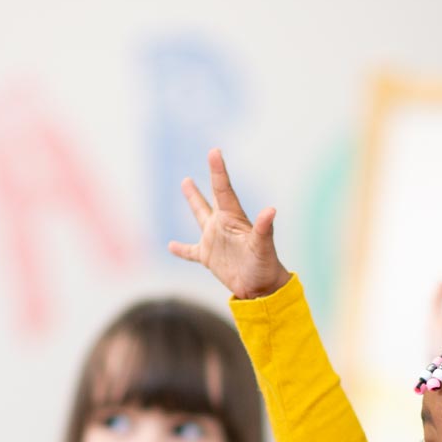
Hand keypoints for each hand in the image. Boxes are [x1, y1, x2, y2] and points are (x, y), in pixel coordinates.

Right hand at [168, 149, 290, 299]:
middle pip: (213, 197)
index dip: (218, 171)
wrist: (261, 289)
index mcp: (233, 219)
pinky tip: (170, 246)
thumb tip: (271, 210)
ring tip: (186, 182)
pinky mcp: (209, 257)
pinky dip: (180, 249)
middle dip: (212, 176)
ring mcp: (215, 240)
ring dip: (194, 200)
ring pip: (200, 215)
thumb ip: (264, 229)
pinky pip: (190, 252)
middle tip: (212, 154)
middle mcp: (223, 225)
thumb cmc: (265, 266)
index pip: (224, 190)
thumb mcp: (263, 247)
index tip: (214, 152)